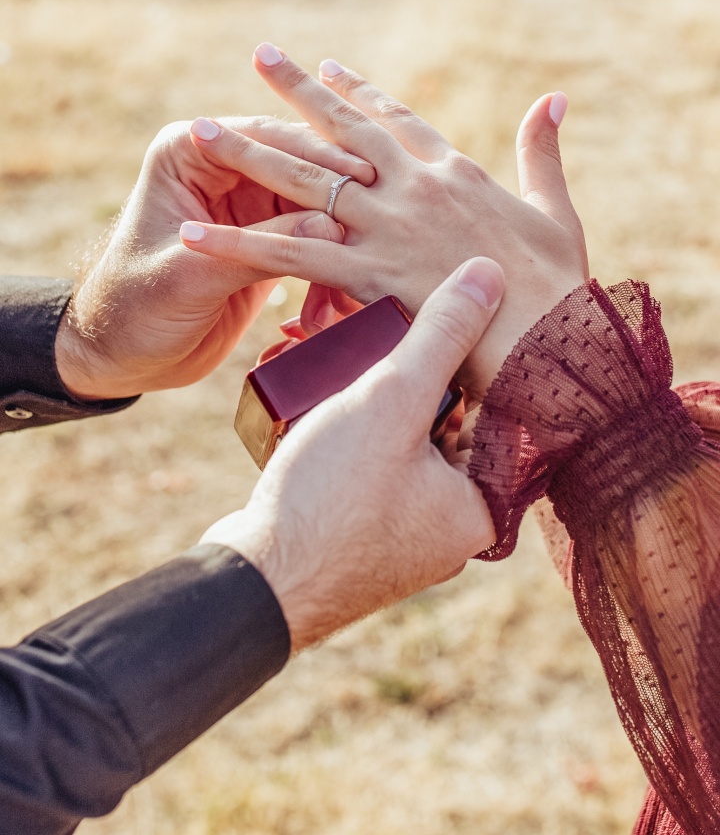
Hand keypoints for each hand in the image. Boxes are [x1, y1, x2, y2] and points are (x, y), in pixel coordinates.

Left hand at [55, 115, 373, 399]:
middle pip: (296, 162)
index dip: (315, 156)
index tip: (362, 176)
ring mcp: (246, 202)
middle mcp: (222, 167)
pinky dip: (334, 253)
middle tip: (391, 200)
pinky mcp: (266, 238)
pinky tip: (362, 272)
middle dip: (340, 184)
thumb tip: (331, 226)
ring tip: (388, 238)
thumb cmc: (134, 307)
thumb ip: (258, 249)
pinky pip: (313, 234)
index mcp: (190, 152)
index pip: (263, 137)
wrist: (120, 356)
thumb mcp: (191, 278)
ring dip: (343, 221)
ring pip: (313, 198)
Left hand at [179, 45, 587, 395]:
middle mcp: (411, 187)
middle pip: (341, 130)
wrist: (552, 336)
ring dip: (249, 153)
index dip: (357, 92)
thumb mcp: (555, 209)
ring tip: (201, 128)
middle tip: (260, 55)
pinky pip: (289, 256)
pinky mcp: (365, 272)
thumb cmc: (559, 283)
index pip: (395, 120)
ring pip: (304, 181)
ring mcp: (385, 227)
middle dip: (295, 92)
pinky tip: (194, 234)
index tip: (325, 67)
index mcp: (453, 171)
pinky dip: (238, 246)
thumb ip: (544, 151)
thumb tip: (555, 98)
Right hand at [200, 259, 503, 649]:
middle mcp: (453, 530)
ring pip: (407, 446)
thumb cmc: (330, 497)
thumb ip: (441, 334)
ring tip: (355, 359)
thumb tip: (490, 272)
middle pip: (450, 427)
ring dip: (383, 404)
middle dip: (419, 378)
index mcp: (483, 506)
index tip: (450, 313)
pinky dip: (358, 436)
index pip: (498, 409)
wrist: (252, 583)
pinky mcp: (360, 537)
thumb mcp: (391, 397)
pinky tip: (329, 405)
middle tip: (393, 331)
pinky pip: (374, 470)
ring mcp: (405, 538)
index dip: (473, 354)